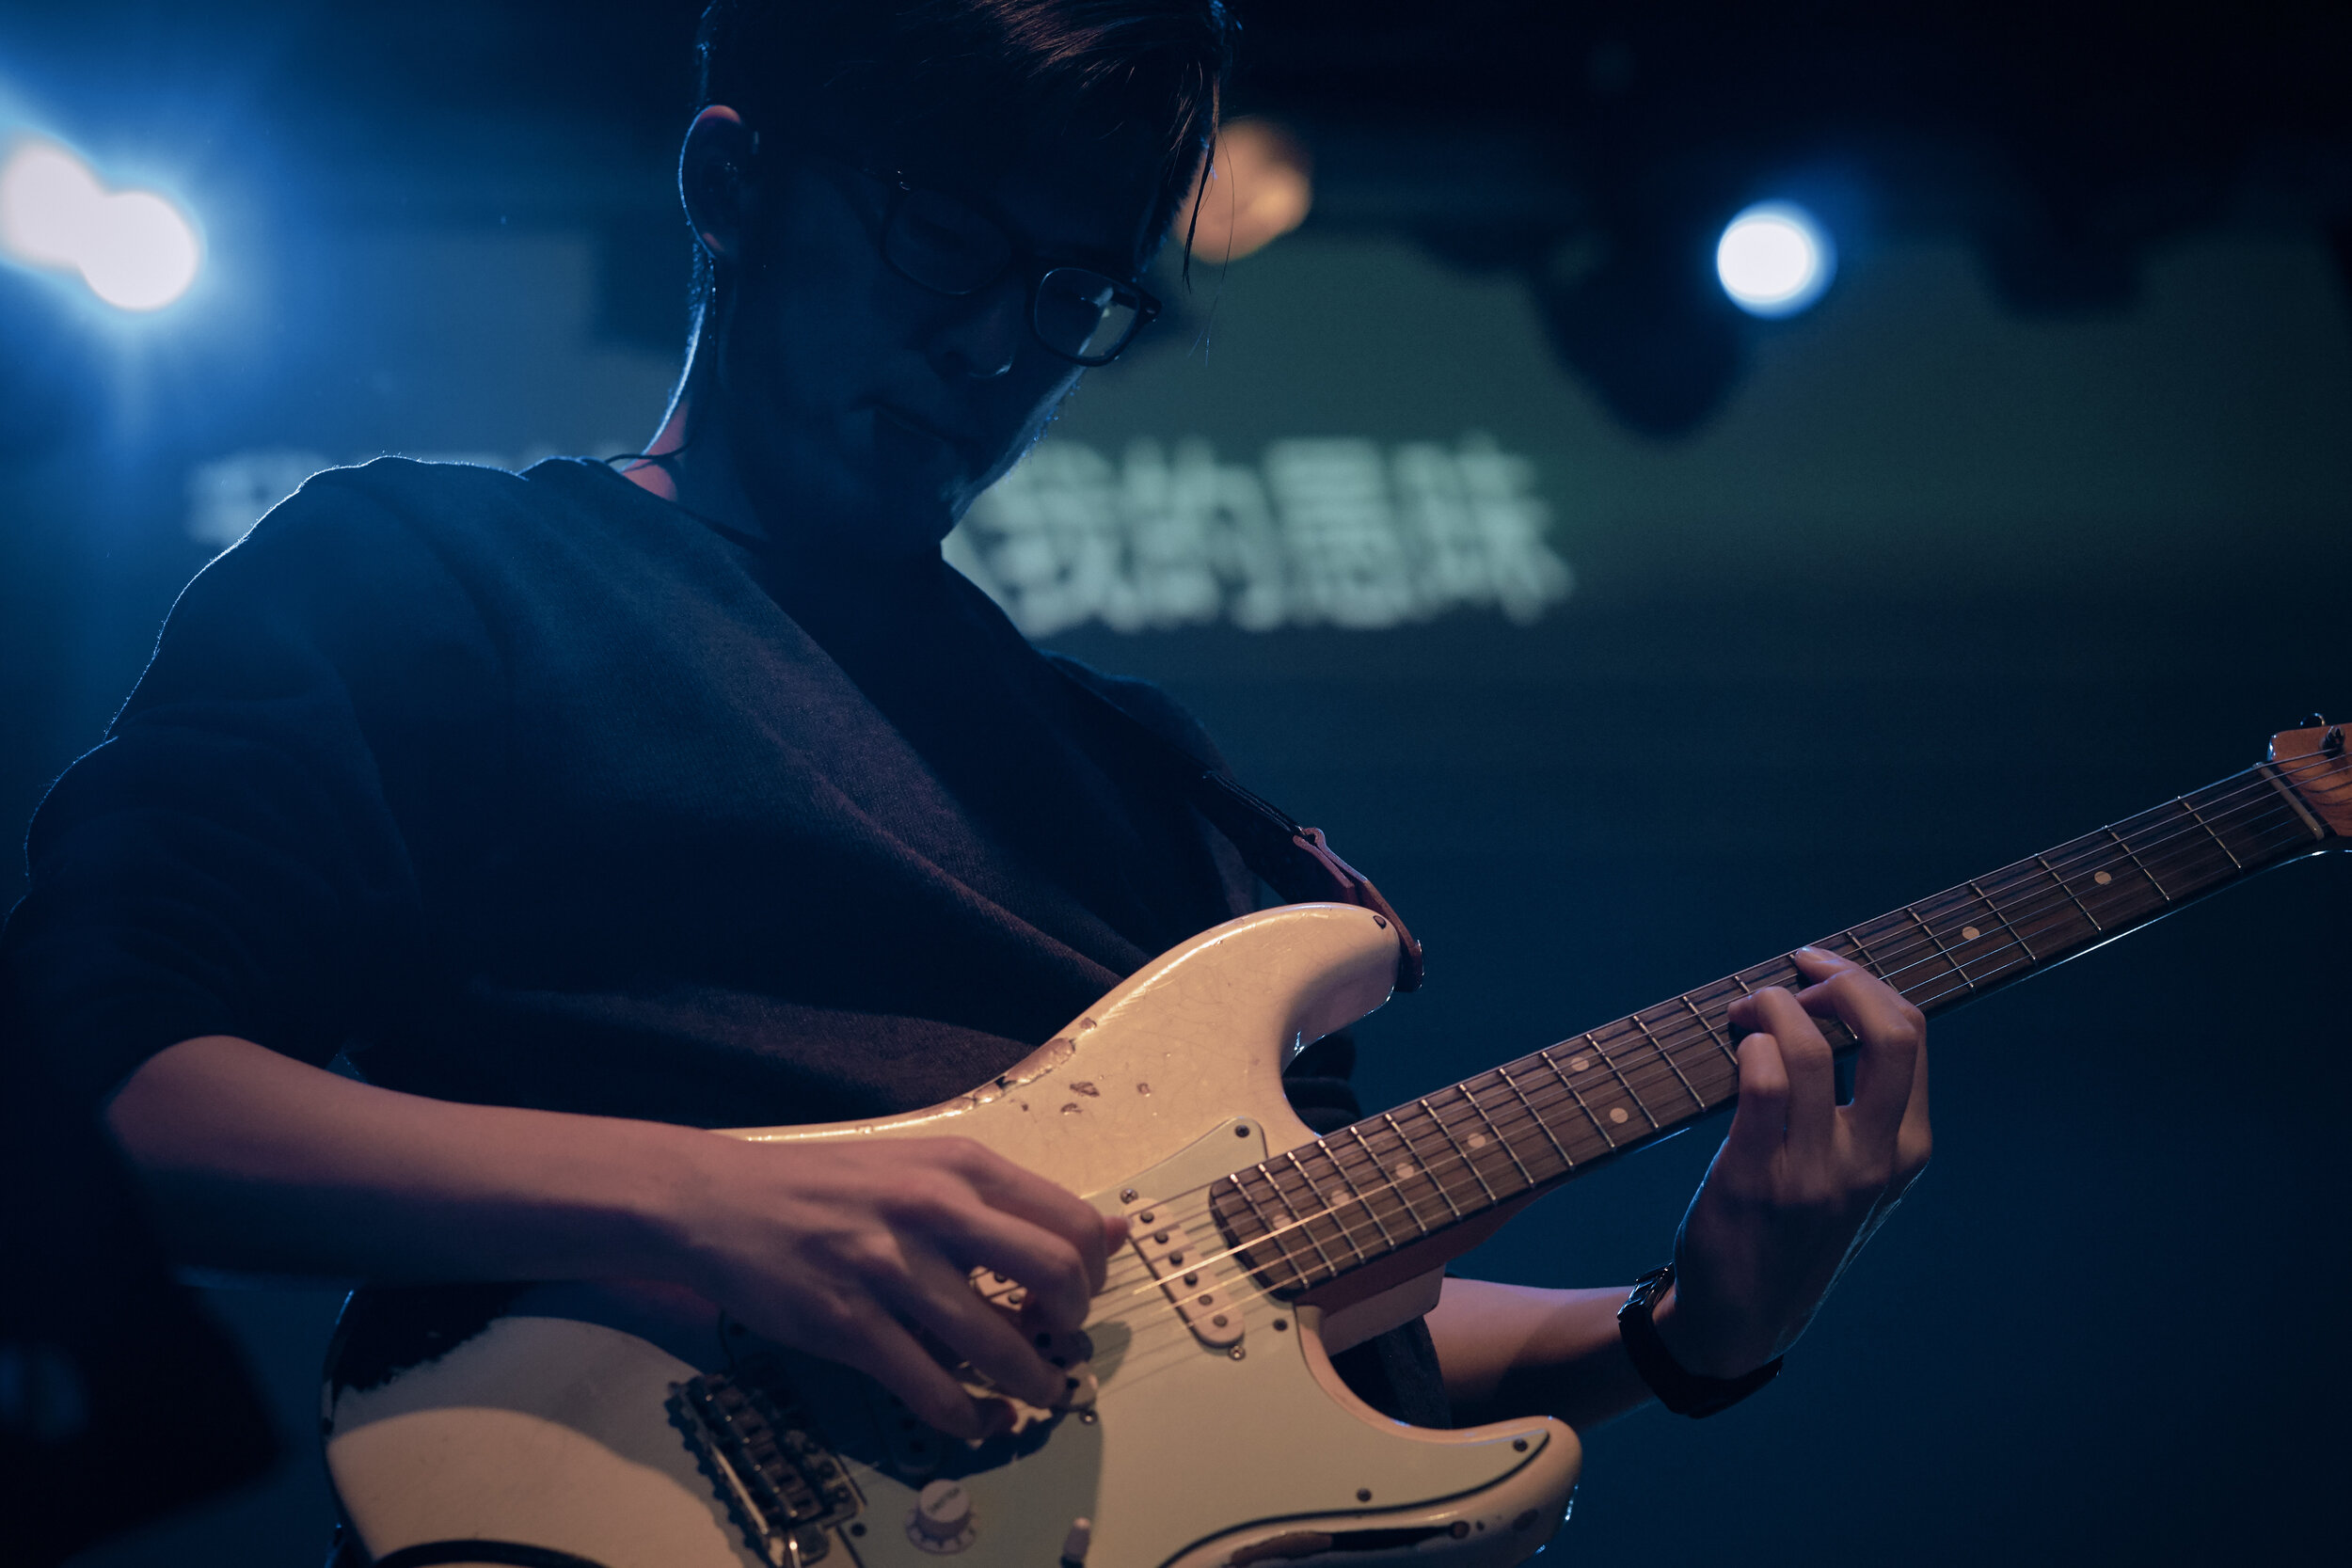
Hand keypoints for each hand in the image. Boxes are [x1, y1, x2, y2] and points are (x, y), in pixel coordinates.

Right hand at [667, 1135, 1127, 1436]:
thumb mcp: (927, 1168)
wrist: (719, 1199)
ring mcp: (888, 1268)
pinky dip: (968, 1417)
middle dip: (1072, 1326)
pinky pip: (931, 1387)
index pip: (1069, 1222)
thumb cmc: (831, 1186)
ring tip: (1035, 1396)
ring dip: (1032, 1384)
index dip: (1091, 1274)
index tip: (1074, 1299)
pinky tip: (976, 1419)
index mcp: (960, 1166)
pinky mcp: (847, 1324)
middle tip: (1060, 1344)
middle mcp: (932, 1208)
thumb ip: (1011, 1202)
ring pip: (997, 1344)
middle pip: (1053, 1274)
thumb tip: (1113, 1230)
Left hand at [1653, 947, 1930, 1377]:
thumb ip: (1865, 1108)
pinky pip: (1760, 1083)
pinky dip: (1747, 1046)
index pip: (1911, 1034)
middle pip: (1889, 1031)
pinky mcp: (1754, 1179)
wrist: (1741, 1317)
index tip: (1819, 970)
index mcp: (1905, 1150)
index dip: (1863, 982)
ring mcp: (1815, 1172)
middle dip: (1840, 979)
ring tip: (1745, 1011)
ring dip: (1769, 1004)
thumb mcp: (1858, 1175)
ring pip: (1809, 1047)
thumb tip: (1835, 1002)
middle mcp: (1872, 1160)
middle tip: (1795, 975)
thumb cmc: (1794, 1226)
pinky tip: (1735, 1052)